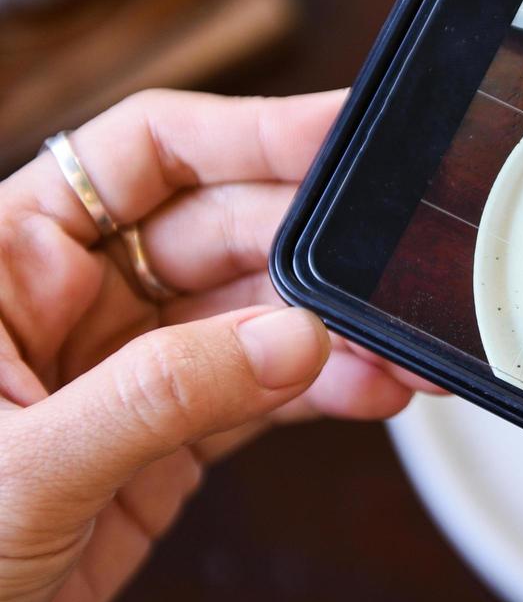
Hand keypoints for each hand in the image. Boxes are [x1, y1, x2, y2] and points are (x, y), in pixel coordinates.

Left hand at [0, 89, 432, 601]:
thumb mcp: (22, 468)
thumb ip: (161, 395)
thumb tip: (294, 340)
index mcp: (8, 259)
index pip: (143, 155)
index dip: (249, 132)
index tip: (343, 132)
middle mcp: (73, 300)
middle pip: (223, 231)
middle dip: (316, 249)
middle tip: (393, 267)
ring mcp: (125, 370)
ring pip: (256, 317)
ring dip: (336, 330)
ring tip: (403, 352)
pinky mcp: (164, 441)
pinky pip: (262, 393)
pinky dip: (324, 390)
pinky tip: (373, 390)